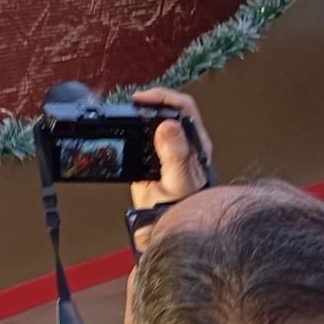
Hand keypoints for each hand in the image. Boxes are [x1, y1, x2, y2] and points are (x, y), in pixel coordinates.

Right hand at [127, 88, 214, 236]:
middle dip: (153, 99)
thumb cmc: (181, 208)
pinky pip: (147, 131)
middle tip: (134, 101)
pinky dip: (137, 123)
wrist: (166, 226)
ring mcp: (170, 148)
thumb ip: (176, 155)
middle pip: (172, 108)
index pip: (184, 107)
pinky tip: (128, 126)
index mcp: (196, 144)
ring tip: (130, 108)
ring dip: (145, 110)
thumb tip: (169, 125)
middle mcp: (185, 143)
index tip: (142, 100)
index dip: (164, 97)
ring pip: (160, 118)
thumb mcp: (178, 181)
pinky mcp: (155, 155)